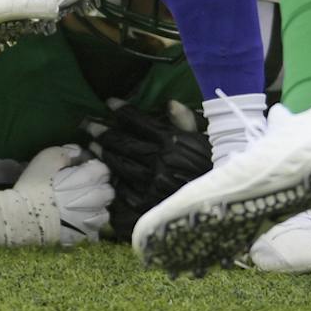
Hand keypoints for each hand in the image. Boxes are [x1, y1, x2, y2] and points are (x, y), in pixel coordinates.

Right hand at [13, 143, 114, 247]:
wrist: (23, 217)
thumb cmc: (35, 185)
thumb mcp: (47, 157)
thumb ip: (67, 152)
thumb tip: (78, 152)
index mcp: (90, 178)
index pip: (104, 169)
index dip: (92, 168)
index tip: (81, 170)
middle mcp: (97, 199)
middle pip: (108, 191)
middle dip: (98, 188)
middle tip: (82, 189)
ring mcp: (93, 221)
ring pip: (104, 212)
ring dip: (96, 208)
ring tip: (80, 208)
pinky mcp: (86, 237)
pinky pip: (95, 231)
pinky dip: (88, 226)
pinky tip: (76, 223)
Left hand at [86, 103, 213, 241]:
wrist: (223, 208)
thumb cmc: (216, 170)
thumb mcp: (206, 142)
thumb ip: (186, 122)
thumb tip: (169, 103)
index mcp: (171, 143)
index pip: (139, 122)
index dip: (122, 111)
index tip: (109, 102)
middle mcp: (158, 161)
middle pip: (122, 143)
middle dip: (102, 131)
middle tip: (87, 124)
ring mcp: (150, 185)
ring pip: (118, 165)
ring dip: (102, 154)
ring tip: (91, 145)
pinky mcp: (147, 206)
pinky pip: (123, 190)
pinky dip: (113, 180)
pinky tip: (106, 173)